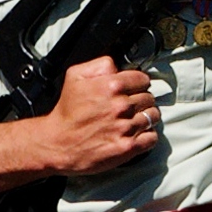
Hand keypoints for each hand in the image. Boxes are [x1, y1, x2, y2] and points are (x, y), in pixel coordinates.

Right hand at [42, 58, 161, 178]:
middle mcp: (121, 106)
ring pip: (153, 117)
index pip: (143, 79)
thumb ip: (100, 65)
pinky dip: (147, 135)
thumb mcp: (75, 76)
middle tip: (129, 106)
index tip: (133, 89)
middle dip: (141, 100)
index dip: (138, 84)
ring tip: (132, 120)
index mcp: (111, 86)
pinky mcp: (128, 147)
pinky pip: (152, 137)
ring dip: (146, 118)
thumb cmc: (67, 112)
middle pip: (149, 98)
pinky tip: (136, 133)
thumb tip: (118, 66)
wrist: (58, 143)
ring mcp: (126, 127)